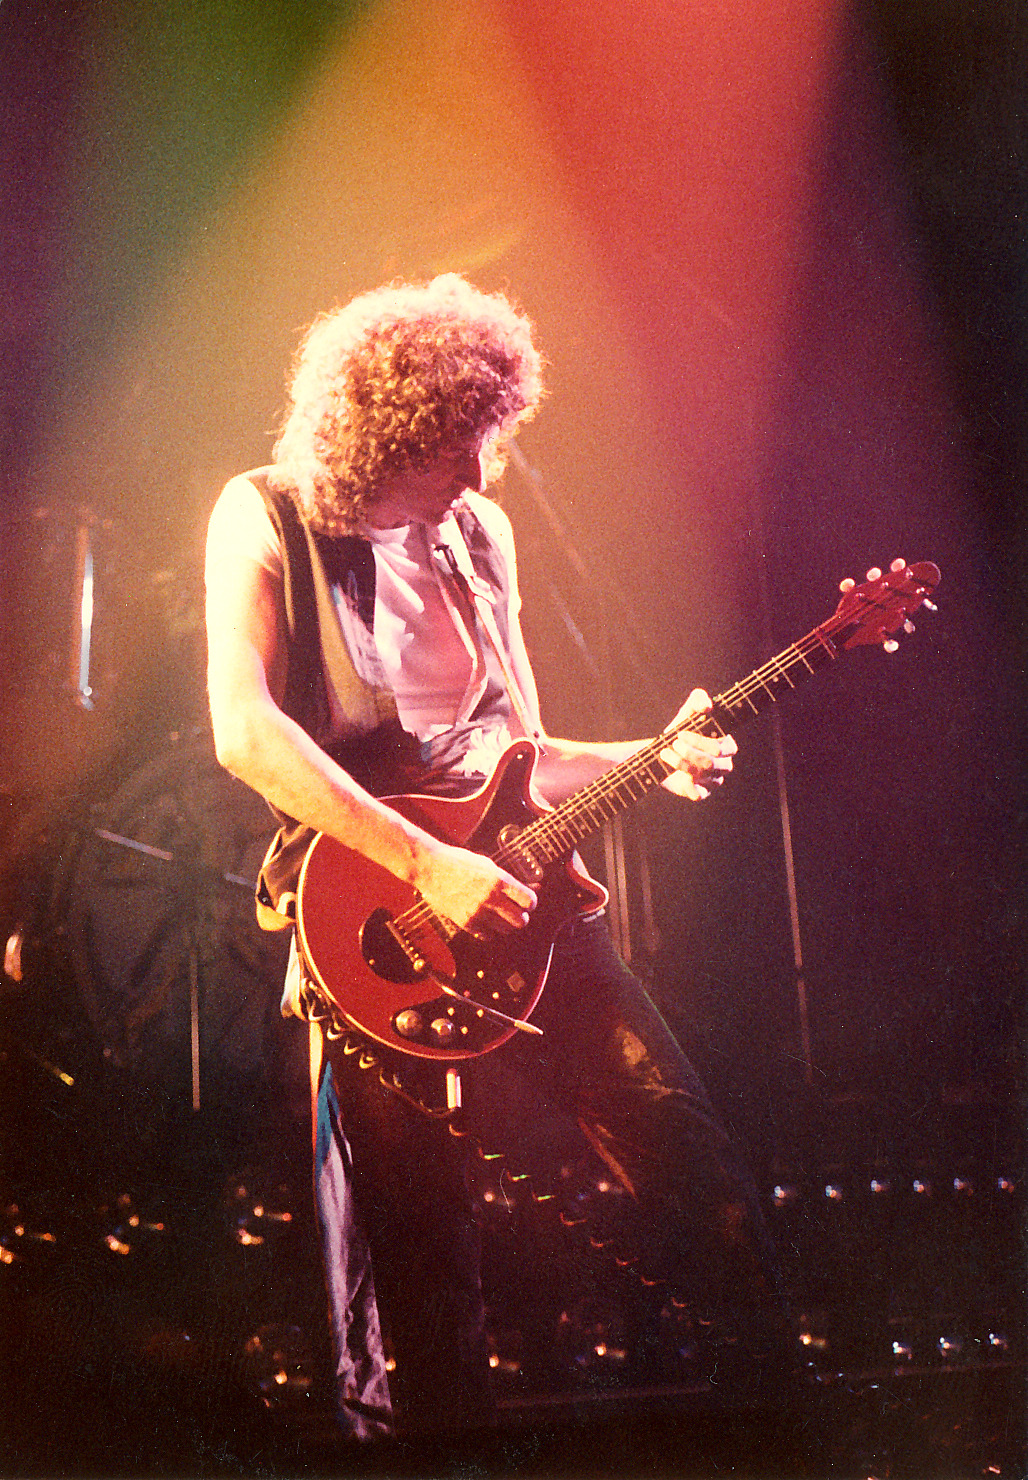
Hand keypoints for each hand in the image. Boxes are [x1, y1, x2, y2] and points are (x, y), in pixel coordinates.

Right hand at [414, 839, 536, 935]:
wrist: (430, 868)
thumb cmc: (459, 862)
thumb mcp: (488, 865)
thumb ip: (510, 879)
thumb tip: (535, 887)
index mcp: (499, 879)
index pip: (529, 901)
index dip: (530, 903)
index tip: (526, 902)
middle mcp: (490, 897)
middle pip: (520, 920)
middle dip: (521, 916)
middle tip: (516, 911)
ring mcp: (477, 911)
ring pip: (505, 930)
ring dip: (506, 924)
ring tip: (499, 915)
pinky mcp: (465, 922)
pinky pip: (487, 936)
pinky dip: (489, 930)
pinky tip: (485, 920)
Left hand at [659, 688, 736, 800]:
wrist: (665, 751)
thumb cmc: (682, 729)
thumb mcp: (689, 711)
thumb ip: (699, 699)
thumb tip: (707, 706)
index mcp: (727, 746)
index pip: (721, 748)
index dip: (700, 742)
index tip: (680, 733)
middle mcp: (724, 765)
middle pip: (710, 763)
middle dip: (688, 753)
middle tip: (673, 743)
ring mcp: (714, 781)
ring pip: (701, 776)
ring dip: (680, 763)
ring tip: (665, 753)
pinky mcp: (701, 793)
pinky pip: (698, 794)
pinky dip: (686, 784)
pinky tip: (674, 774)